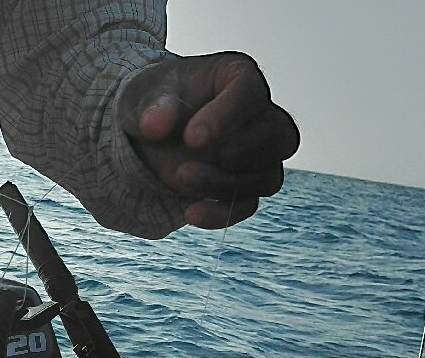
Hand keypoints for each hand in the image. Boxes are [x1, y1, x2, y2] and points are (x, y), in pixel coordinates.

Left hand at [119, 52, 299, 228]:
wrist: (151, 134)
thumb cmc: (157, 102)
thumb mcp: (146, 94)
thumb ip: (153, 105)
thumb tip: (154, 126)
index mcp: (238, 77)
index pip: (250, 93)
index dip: (226, 116)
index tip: (191, 139)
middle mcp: (259, 115)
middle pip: (278, 137)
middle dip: (238, 153)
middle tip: (192, 159)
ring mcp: (257, 154)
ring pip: (268, 177)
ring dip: (225, 184)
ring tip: (181, 178)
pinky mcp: (244, 186)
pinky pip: (248, 205)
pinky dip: (221, 214)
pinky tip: (189, 213)